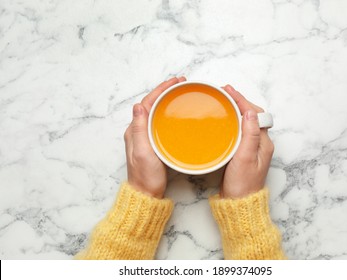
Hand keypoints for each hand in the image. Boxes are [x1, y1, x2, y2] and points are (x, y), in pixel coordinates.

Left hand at [124, 76, 185, 197]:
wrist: (146, 194)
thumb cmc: (145, 176)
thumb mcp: (143, 153)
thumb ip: (139, 130)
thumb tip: (138, 106)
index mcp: (134, 130)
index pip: (147, 103)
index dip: (160, 90)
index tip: (174, 82)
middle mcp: (138, 131)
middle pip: (151, 104)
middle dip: (165, 91)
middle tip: (181, 83)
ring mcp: (145, 137)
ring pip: (156, 112)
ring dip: (167, 100)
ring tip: (180, 93)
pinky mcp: (153, 144)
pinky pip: (160, 122)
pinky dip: (168, 113)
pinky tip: (177, 114)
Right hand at [220, 85, 273, 197]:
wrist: (239, 203)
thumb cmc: (242, 184)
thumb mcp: (245, 158)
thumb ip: (249, 135)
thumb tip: (249, 112)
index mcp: (263, 143)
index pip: (255, 114)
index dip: (242, 100)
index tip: (229, 91)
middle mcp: (260, 143)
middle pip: (252, 115)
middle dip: (240, 101)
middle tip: (224, 92)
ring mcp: (252, 147)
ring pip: (246, 121)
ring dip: (237, 109)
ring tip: (224, 101)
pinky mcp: (243, 152)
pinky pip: (240, 130)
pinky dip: (233, 121)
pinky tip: (225, 120)